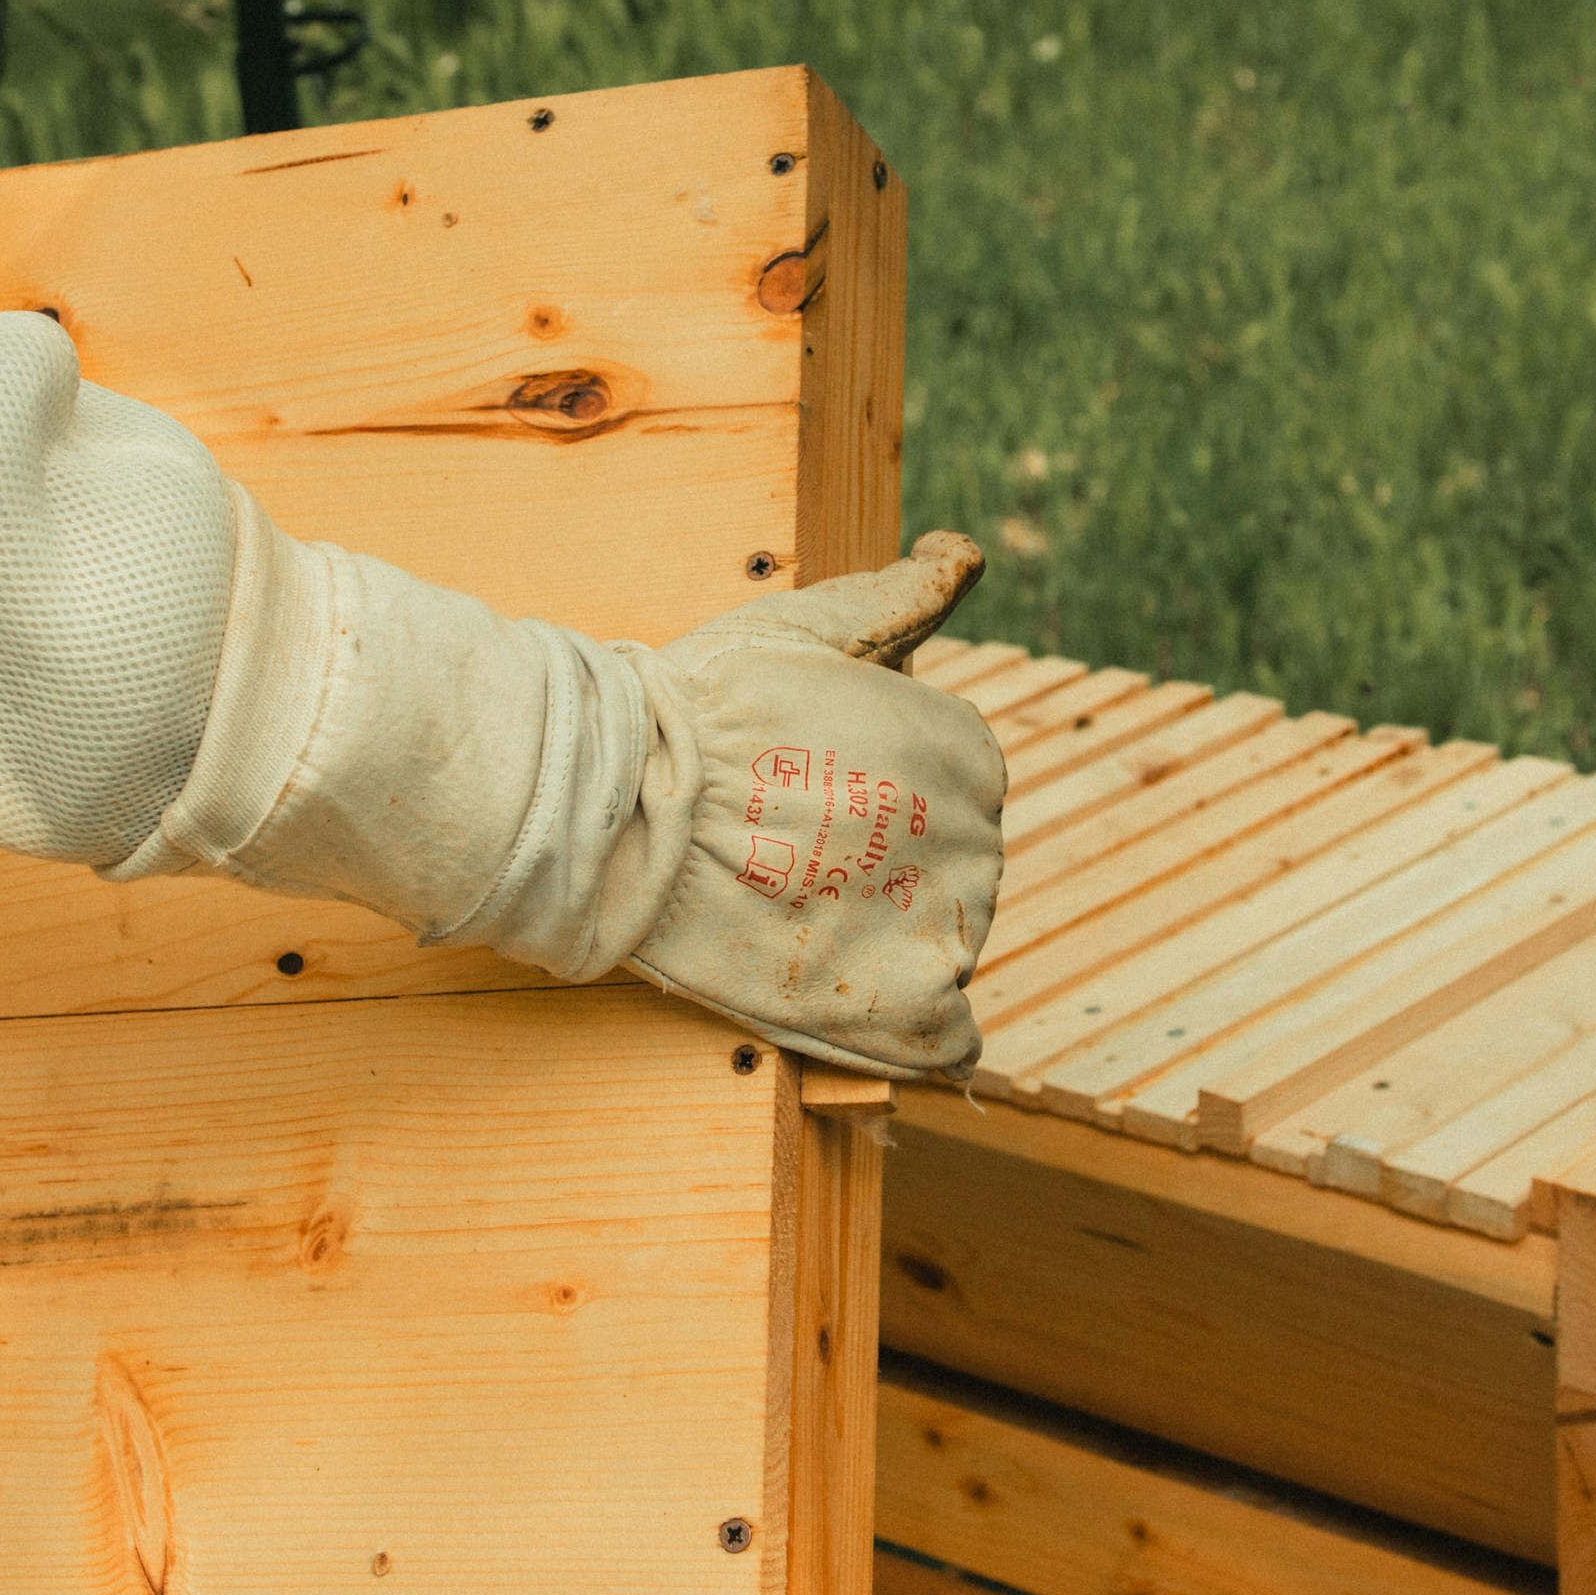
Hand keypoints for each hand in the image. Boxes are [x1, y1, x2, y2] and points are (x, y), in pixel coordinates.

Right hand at [621, 533, 1006, 1075]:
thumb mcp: (809, 625)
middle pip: (952, 872)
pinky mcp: (906, 1001)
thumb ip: (903, 596)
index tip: (810, 795)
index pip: (958, 794)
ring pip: (946, 946)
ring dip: (885, 940)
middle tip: (791, 857)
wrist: (620, 797)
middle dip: (885, 870)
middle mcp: (975, 836)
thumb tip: (968, 554)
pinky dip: (918, 1032)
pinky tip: (854, 999)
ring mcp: (945, 923)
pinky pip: (948, 1040)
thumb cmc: (703, 704)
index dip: (882, 798)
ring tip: (795, 912)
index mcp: (967, 753)